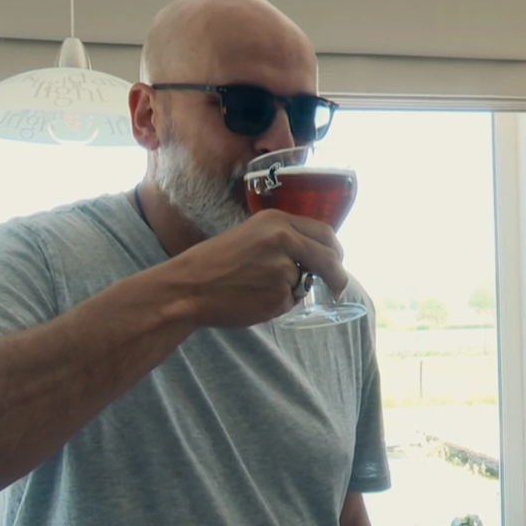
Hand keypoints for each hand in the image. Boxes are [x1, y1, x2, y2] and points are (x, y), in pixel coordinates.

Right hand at [169, 209, 347, 328]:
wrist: (188, 287)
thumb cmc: (214, 263)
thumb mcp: (250, 235)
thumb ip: (283, 240)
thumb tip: (315, 255)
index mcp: (277, 221)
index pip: (325, 233)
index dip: (334, 250)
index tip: (337, 260)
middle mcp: (284, 240)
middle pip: (329, 258)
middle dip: (337, 275)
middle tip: (337, 287)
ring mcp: (284, 268)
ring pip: (306, 283)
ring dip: (293, 290)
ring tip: (257, 288)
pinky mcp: (279, 294)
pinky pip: (290, 302)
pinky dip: (278, 305)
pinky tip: (253, 299)